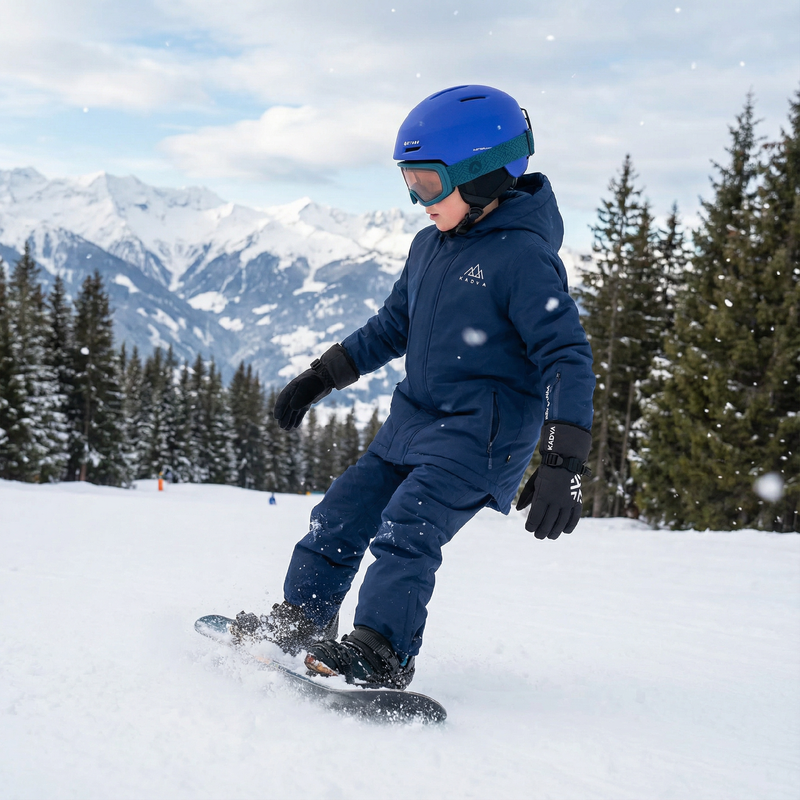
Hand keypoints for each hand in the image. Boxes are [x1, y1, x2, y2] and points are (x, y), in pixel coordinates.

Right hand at [273, 344, 359, 429]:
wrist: (326, 377)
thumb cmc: (316, 381)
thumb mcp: (308, 387)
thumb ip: (300, 396)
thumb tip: (292, 407)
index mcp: (292, 388)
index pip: (283, 399)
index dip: (279, 408)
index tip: (276, 417)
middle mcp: (295, 394)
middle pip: (287, 407)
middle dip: (284, 417)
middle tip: (282, 427)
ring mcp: (301, 398)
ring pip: (294, 411)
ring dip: (290, 420)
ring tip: (287, 429)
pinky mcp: (307, 402)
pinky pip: (301, 412)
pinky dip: (298, 418)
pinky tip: (295, 426)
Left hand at [516, 421, 590, 538]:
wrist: (564, 461)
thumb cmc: (545, 472)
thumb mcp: (532, 483)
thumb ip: (526, 497)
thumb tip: (519, 510)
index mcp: (543, 496)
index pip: (535, 517)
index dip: (531, 526)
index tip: (529, 529)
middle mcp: (555, 501)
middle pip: (548, 523)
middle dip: (541, 532)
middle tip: (538, 536)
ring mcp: (567, 502)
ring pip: (561, 523)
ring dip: (555, 532)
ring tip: (550, 536)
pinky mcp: (577, 502)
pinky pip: (574, 518)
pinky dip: (570, 526)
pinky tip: (565, 531)